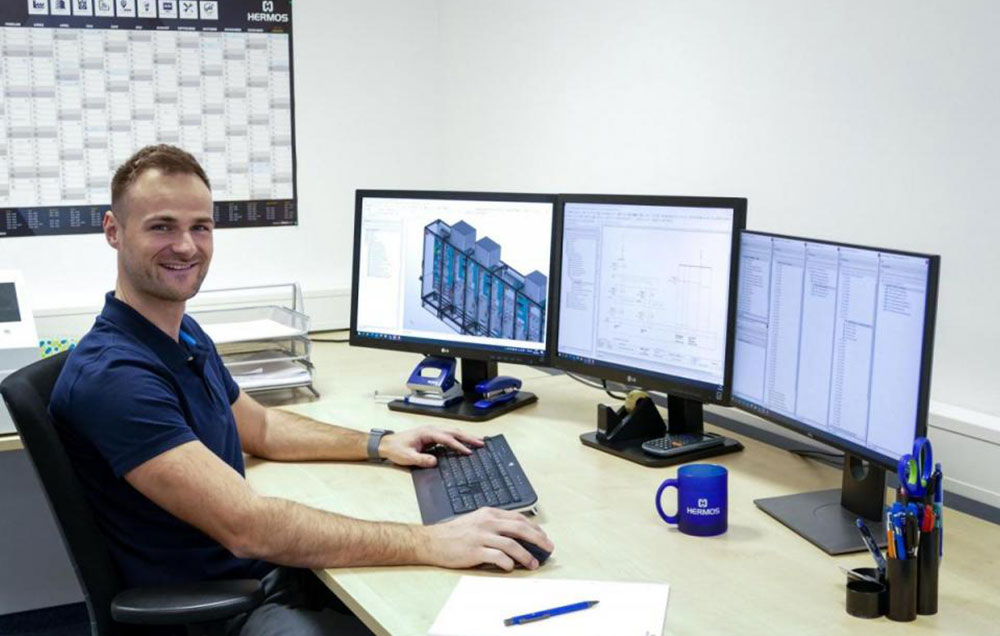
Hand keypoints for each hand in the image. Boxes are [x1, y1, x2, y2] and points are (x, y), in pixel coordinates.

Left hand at [378, 426, 483, 466]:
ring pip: (453, 432)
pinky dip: (459, 438)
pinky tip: (465, 442)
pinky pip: (449, 435)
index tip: (468, 452)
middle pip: (454, 431)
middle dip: (468, 437)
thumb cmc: (396, 449)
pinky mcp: (432, 435)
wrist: (387, 444)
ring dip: (465, 436)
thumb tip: (435, 462)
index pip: (447, 438)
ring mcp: (432, 431)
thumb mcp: (407, 457)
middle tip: (481, 443)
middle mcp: (431, 429)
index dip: (458, 445)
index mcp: (427, 432)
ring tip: (478, 441)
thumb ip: (421, 459)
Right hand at [419, 507, 553, 570]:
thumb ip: (494, 524)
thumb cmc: (454, 533)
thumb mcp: (476, 520)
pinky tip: (511, 567)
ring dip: (526, 555)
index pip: (518, 518)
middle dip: (538, 539)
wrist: (431, 541)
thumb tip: (516, 534)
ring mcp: (481, 536)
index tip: (543, 537)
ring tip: (533, 564)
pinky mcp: (475, 551)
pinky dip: (508, 563)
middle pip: (520, 528)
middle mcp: (487, 522)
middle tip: (548, 548)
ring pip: (512, 544)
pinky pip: (497, 557)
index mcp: (489, 513)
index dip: (534, 528)